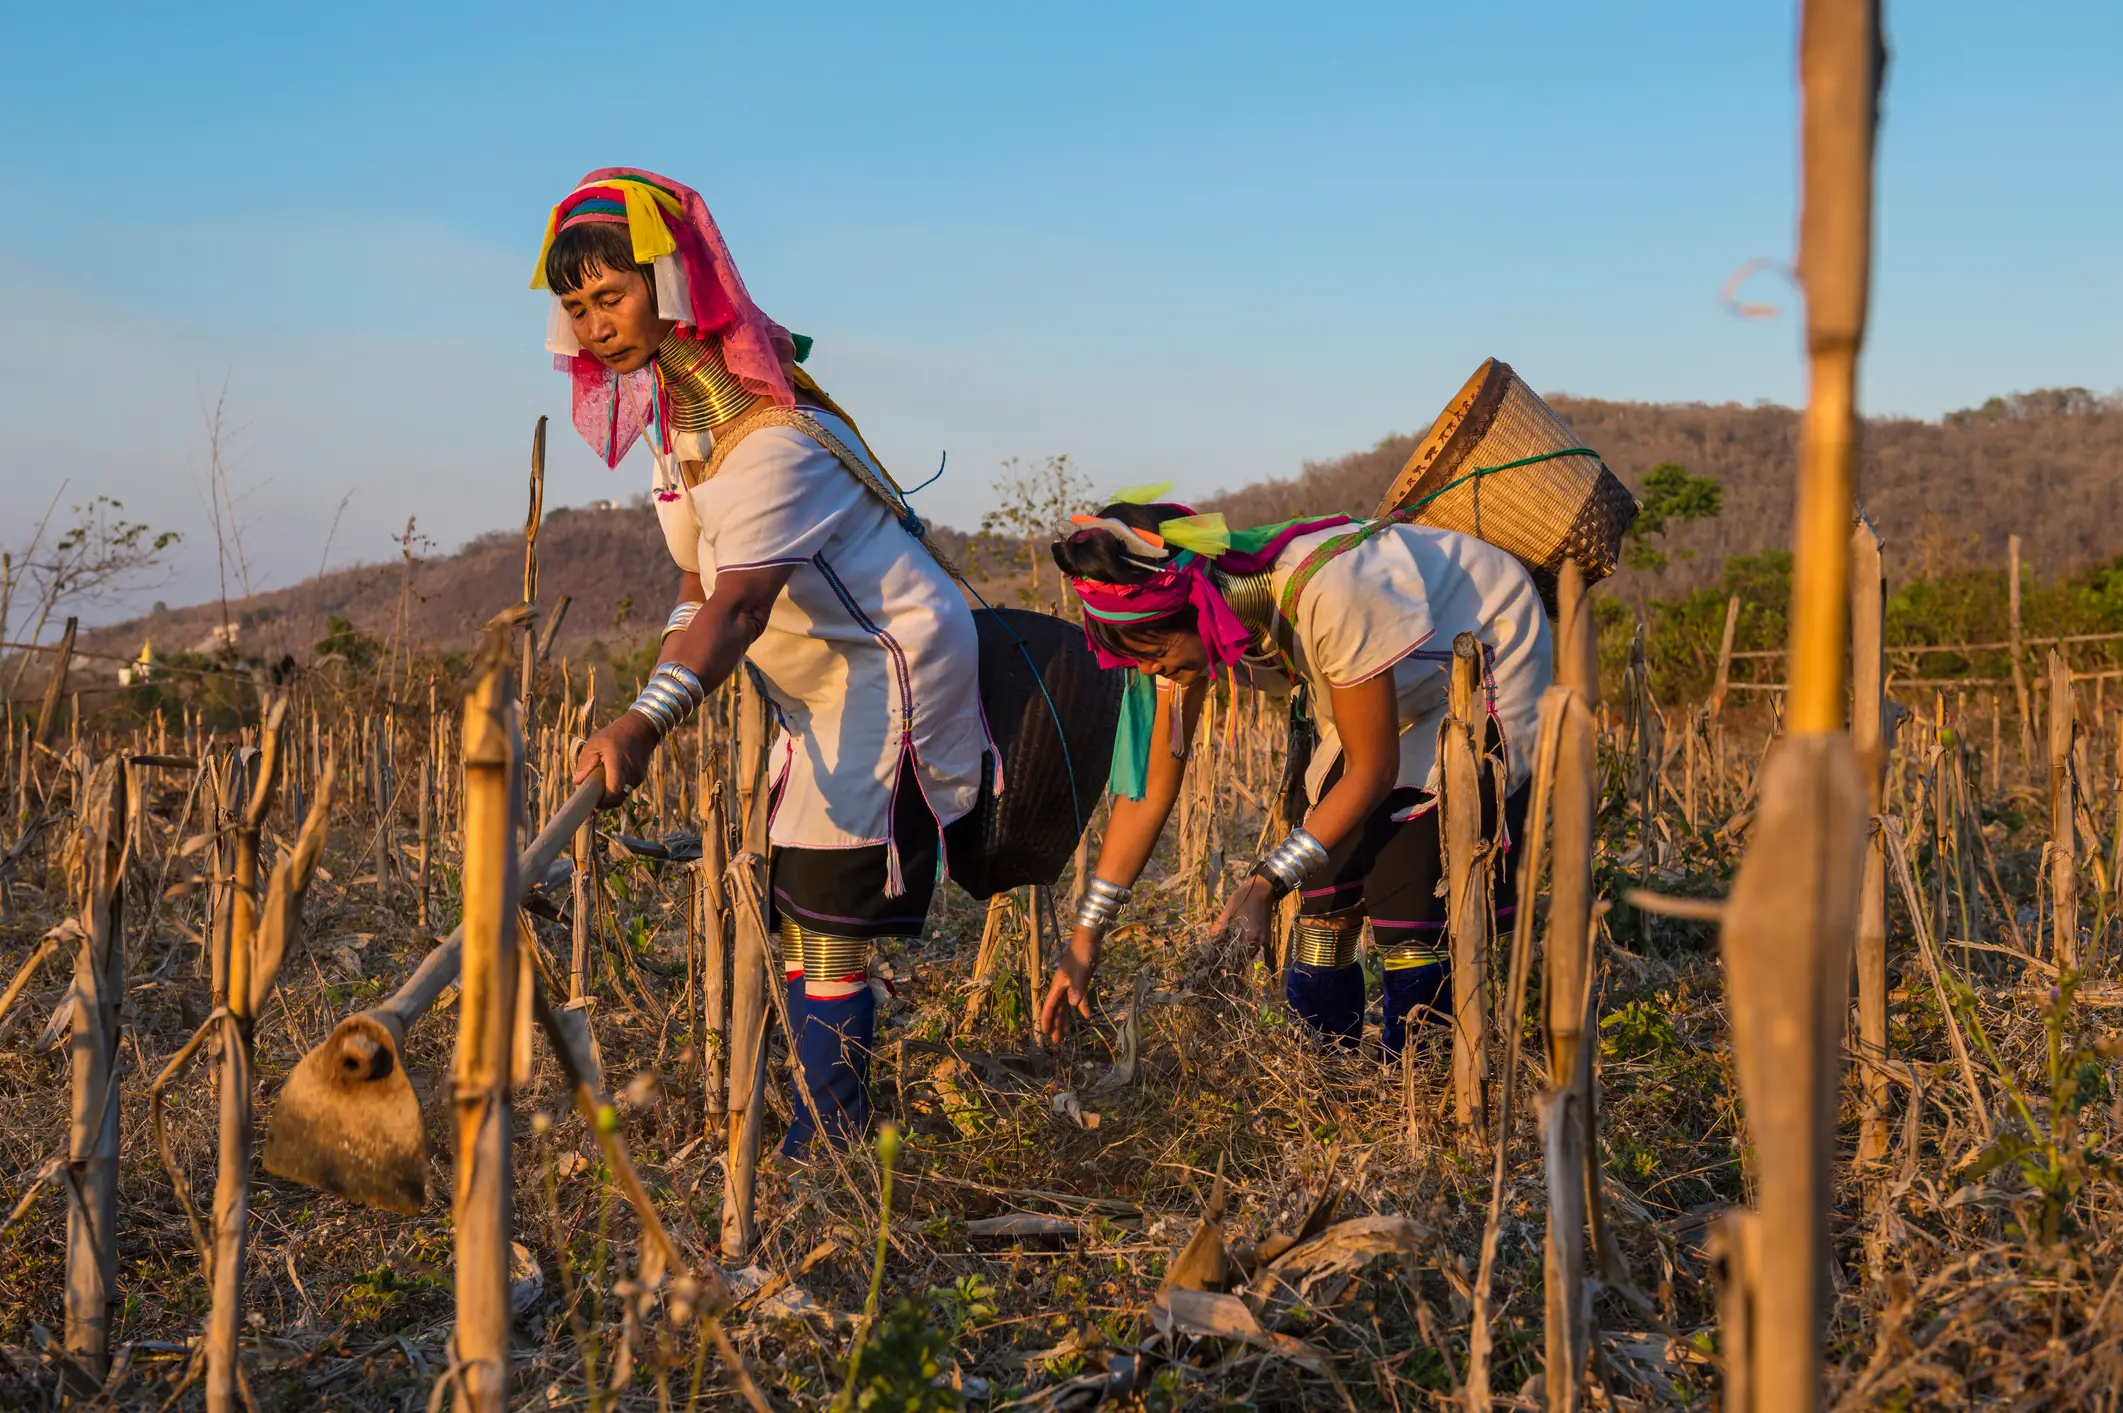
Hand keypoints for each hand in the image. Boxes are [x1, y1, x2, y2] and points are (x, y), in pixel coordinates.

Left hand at [573, 713, 659, 807]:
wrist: (641, 729)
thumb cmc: (615, 734)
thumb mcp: (595, 743)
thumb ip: (586, 762)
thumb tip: (577, 782)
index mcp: (617, 763)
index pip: (613, 790)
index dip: (603, 801)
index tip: (593, 804)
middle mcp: (630, 773)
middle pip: (618, 799)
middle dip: (605, 803)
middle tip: (593, 801)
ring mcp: (637, 776)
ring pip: (622, 795)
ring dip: (611, 796)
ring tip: (600, 787)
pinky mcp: (640, 777)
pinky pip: (627, 789)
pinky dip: (618, 789)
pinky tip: (610, 780)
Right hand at [1038, 927, 1102, 1045]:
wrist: (1089, 940)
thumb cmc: (1081, 955)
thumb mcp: (1079, 972)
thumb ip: (1077, 989)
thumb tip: (1072, 1007)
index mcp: (1058, 986)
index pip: (1050, 1006)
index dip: (1047, 1020)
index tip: (1044, 1033)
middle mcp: (1062, 988)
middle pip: (1057, 1010)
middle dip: (1056, 1025)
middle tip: (1056, 1042)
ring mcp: (1071, 986)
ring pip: (1066, 1007)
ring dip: (1066, 1020)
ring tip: (1065, 1035)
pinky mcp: (1080, 983)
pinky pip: (1079, 999)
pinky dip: (1083, 1008)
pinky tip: (1088, 1017)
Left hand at [1215, 875, 1274, 963]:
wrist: (1264, 889)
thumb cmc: (1245, 897)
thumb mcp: (1230, 908)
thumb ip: (1221, 924)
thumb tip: (1211, 936)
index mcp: (1248, 935)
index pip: (1235, 955)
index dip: (1226, 959)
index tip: (1217, 959)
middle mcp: (1258, 940)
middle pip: (1244, 957)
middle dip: (1233, 958)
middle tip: (1221, 957)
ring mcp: (1263, 939)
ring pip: (1250, 953)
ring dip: (1241, 954)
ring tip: (1229, 951)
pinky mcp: (1266, 935)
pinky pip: (1255, 947)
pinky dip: (1247, 948)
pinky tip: (1239, 944)